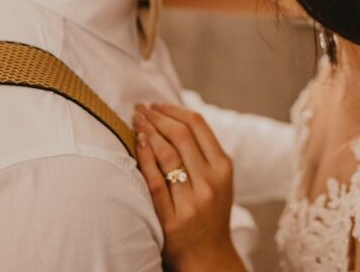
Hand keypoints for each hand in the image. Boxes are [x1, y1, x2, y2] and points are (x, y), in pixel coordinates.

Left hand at [133, 103, 244, 271]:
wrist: (209, 256)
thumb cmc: (210, 212)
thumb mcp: (219, 180)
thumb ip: (204, 153)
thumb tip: (175, 118)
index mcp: (223, 168)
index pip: (198, 125)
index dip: (174, 110)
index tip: (157, 104)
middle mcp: (211, 182)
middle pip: (180, 135)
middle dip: (156, 117)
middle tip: (140, 108)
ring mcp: (192, 202)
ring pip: (167, 155)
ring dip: (148, 132)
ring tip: (135, 121)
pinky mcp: (173, 220)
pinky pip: (155, 182)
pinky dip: (145, 158)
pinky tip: (137, 143)